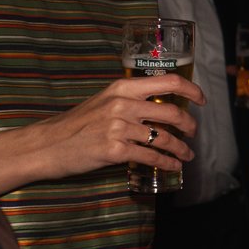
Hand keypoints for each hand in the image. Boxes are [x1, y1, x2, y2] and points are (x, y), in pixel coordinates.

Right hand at [45, 75, 199, 180]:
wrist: (46, 145)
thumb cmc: (76, 124)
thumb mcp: (103, 102)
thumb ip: (130, 101)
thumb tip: (162, 108)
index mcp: (122, 88)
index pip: (168, 81)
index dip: (191, 90)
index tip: (201, 100)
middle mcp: (122, 105)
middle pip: (173, 113)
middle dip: (189, 126)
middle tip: (193, 133)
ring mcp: (119, 128)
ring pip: (165, 139)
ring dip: (181, 149)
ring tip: (186, 155)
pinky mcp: (115, 151)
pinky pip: (152, 157)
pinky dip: (168, 163)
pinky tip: (174, 166)